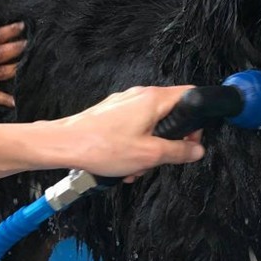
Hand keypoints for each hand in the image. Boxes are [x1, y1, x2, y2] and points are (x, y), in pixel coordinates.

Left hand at [56, 86, 204, 180]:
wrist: (64, 145)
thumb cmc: (100, 146)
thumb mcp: (149, 155)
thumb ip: (178, 152)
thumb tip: (196, 150)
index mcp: (153, 99)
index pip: (190, 96)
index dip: (196, 121)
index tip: (190, 141)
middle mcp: (139, 95)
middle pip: (170, 114)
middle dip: (169, 140)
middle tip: (162, 158)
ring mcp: (124, 103)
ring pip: (151, 124)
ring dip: (149, 147)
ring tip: (137, 165)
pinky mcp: (111, 114)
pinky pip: (133, 127)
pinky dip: (134, 144)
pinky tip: (124, 162)